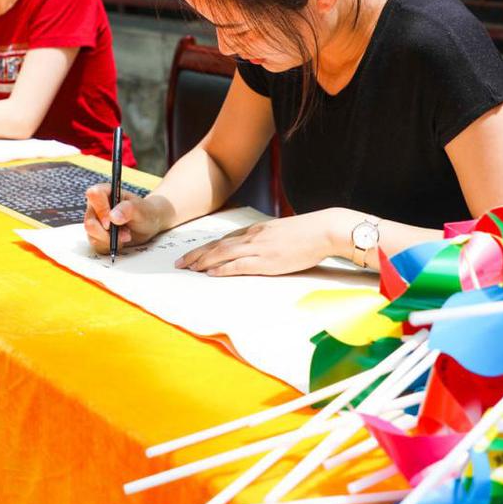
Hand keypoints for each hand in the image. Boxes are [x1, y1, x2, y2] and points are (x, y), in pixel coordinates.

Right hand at [84, 183, 164, 253]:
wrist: (147, 225)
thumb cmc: (144, 212)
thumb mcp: (141, 209)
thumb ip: (128, 209)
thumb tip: (113, 217)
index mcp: (105, 192)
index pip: (94, 195)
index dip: (101, 210)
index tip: (110, 222)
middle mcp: (96, 206)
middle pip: (90, 221)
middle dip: (107, 232)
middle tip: (125, 234)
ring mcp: (95, 222)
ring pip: (92, 236)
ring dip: (111, 240)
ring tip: (126, 236)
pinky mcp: (96, 235)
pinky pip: (97, 245)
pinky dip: (110, 246)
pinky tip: (120, 241)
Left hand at [175, 208, 351, 276]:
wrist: (323, 230)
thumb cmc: (307, 233)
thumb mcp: (281, 233)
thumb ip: (267, 240)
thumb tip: (259, 249)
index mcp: (257, 230)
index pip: (225, 238)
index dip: (206, 247)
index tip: (193, 254)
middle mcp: (253, 237)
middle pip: (218, 245)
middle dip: (197, 254)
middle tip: (180, 263)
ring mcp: (259, 248)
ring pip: (223, 254)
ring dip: (203, 261)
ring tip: (188, 268)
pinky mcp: (268, 261)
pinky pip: (239, 265)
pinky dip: (223, 269)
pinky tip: (211, 273)